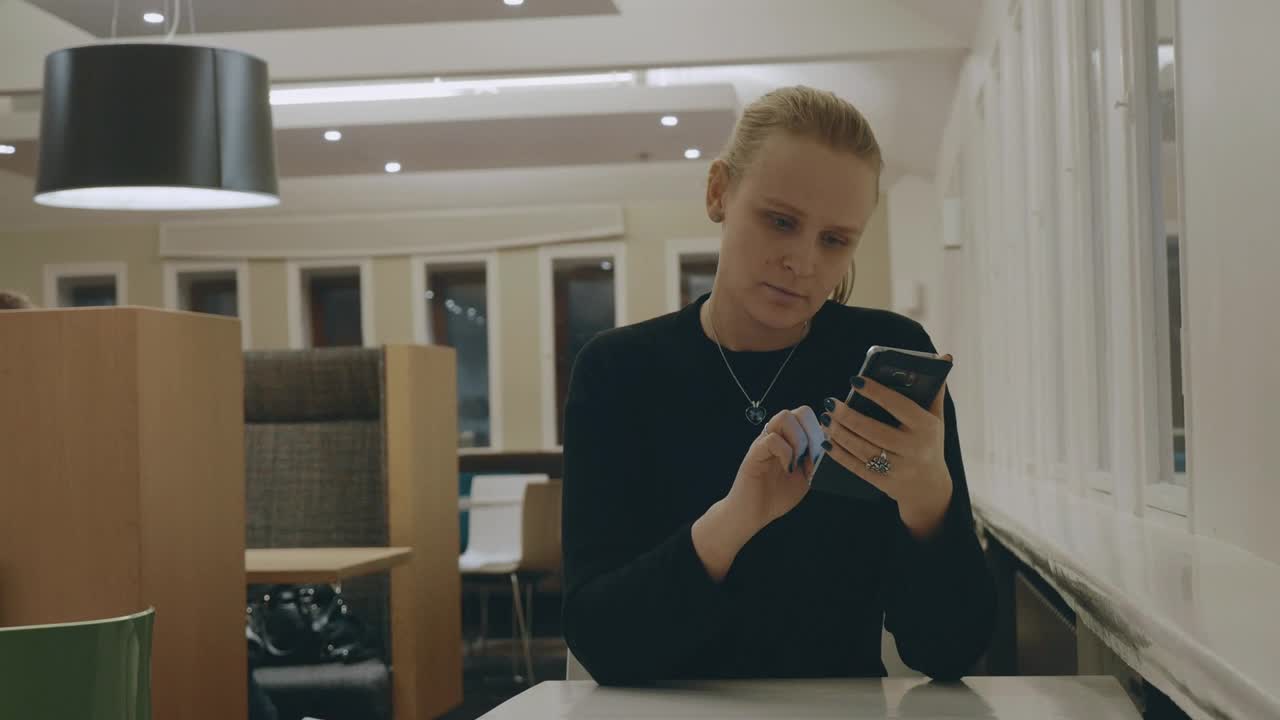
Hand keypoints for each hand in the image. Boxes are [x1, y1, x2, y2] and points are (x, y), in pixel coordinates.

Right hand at [724, 406, 827, 530]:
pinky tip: (787, 469)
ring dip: (799, 439)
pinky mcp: (755, 452)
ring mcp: (765, 442)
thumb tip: (830, 448)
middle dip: (813, 433)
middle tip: (811, 457)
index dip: (821, 433)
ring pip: (784, 417)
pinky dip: (786, 453)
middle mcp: (778, 436)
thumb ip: (816, 462)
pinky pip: (772, 438)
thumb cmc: (776, 496)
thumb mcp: (805, 478)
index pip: (810, 418)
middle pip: (800, 411)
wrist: (753, 513)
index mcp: (791, 440)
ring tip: (798, 461)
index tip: (821, 457)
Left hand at [820, 360, 953, 537]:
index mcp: (925, 428)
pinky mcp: (883, 482)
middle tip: (830, 402)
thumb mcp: (936, 418)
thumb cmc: (929, 443)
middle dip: (848, 416)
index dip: (876, 392)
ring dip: (839, 433)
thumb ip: (934, 390)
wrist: (930, 486)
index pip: (898, 405)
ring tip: (825, 418)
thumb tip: (944, 357)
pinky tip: (827, 441)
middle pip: (873, 430)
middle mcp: (913, 449)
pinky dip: (839, 454)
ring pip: (862, 449)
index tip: (855, 380)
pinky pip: (856, 467)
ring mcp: (898, 468)